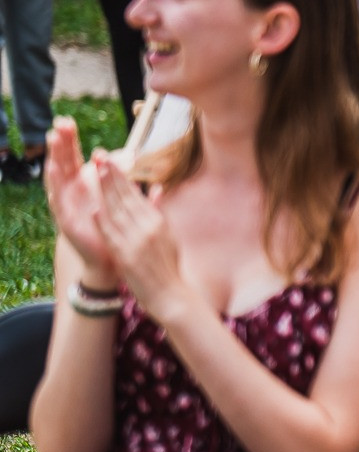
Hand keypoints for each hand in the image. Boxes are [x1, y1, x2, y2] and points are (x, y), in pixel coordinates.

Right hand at [44, 120, 116, 281]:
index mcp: (84, 183)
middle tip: (58, 123)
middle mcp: (72, 191)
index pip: (76, 156)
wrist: (112, 255)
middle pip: (64, 161)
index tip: (68, 120)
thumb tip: (132, 154)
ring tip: (52, 140)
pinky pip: (57, 200)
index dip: (71, 140)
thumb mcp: (119, 195)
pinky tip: (52, 170)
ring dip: (54, 158)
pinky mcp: (65, 219)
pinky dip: (55, 185)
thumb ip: (122, 175)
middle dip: (61, 143)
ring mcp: (66, 204)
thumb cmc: (113, 223)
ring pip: (57, 177)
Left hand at [92, 155, 192, 322]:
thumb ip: (158, 210)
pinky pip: (114, 237)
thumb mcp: (168, 235)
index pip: (135, 193)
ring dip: (104, 192)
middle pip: (125, 197)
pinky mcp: (128, 257)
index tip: (109, 160)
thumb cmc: (168, 266)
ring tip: (93, 174)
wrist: (171, 295)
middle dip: (110, 176)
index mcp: (158, 221)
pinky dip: (104, 223)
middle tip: (99, 157)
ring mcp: (137, 242)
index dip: (121, 176)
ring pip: (117, 212)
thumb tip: (156, 188)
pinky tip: (95, 210)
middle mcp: (148, 228)